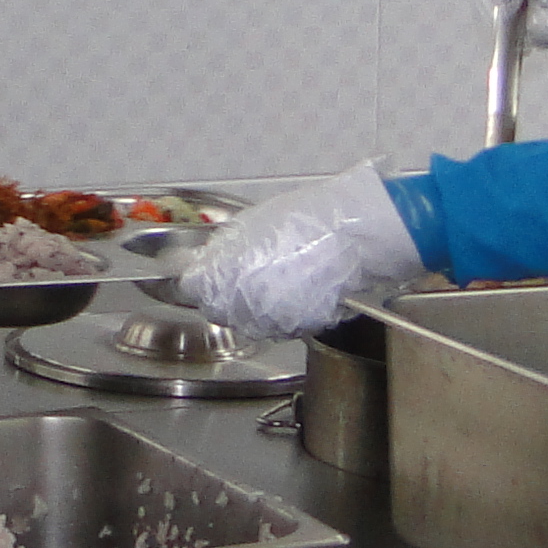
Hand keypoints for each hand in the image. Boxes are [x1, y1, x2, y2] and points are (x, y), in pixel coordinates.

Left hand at [180, 162, 420, 341]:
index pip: (193, 289)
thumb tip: (206, 263)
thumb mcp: (253, 225)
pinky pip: (280, 324)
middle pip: (219, 310)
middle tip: (245, 274)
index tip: (206, 274)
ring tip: (275, 278)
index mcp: (226, 275)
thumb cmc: (306, 220)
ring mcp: (273, 320)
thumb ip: (224, 249)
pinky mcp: (300, 328)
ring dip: (253, 306)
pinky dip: (281, 312)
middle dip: (226, 295)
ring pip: (250, 322)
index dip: (200, 280)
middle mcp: (244, 305)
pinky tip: (295, 289)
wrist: (353, 233)